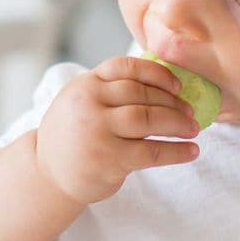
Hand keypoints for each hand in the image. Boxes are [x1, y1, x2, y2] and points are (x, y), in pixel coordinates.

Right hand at [34, 56, 200, 204]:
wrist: (46, 173)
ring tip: (193, 130)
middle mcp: (88, 103)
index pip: (127, 67)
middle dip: (172, 103)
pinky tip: (191, 152)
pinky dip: (176, 151)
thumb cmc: (74, 134)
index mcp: (85, 83)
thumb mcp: (82, 101)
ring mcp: (97, 131)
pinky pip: (151, 152)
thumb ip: (111, 90)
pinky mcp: (107, 159)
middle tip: (191, 112)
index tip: (178, 85)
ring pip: (148, 119)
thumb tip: (166, 85)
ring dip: (177, 124)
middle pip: (141, 94)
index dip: (157, 74)